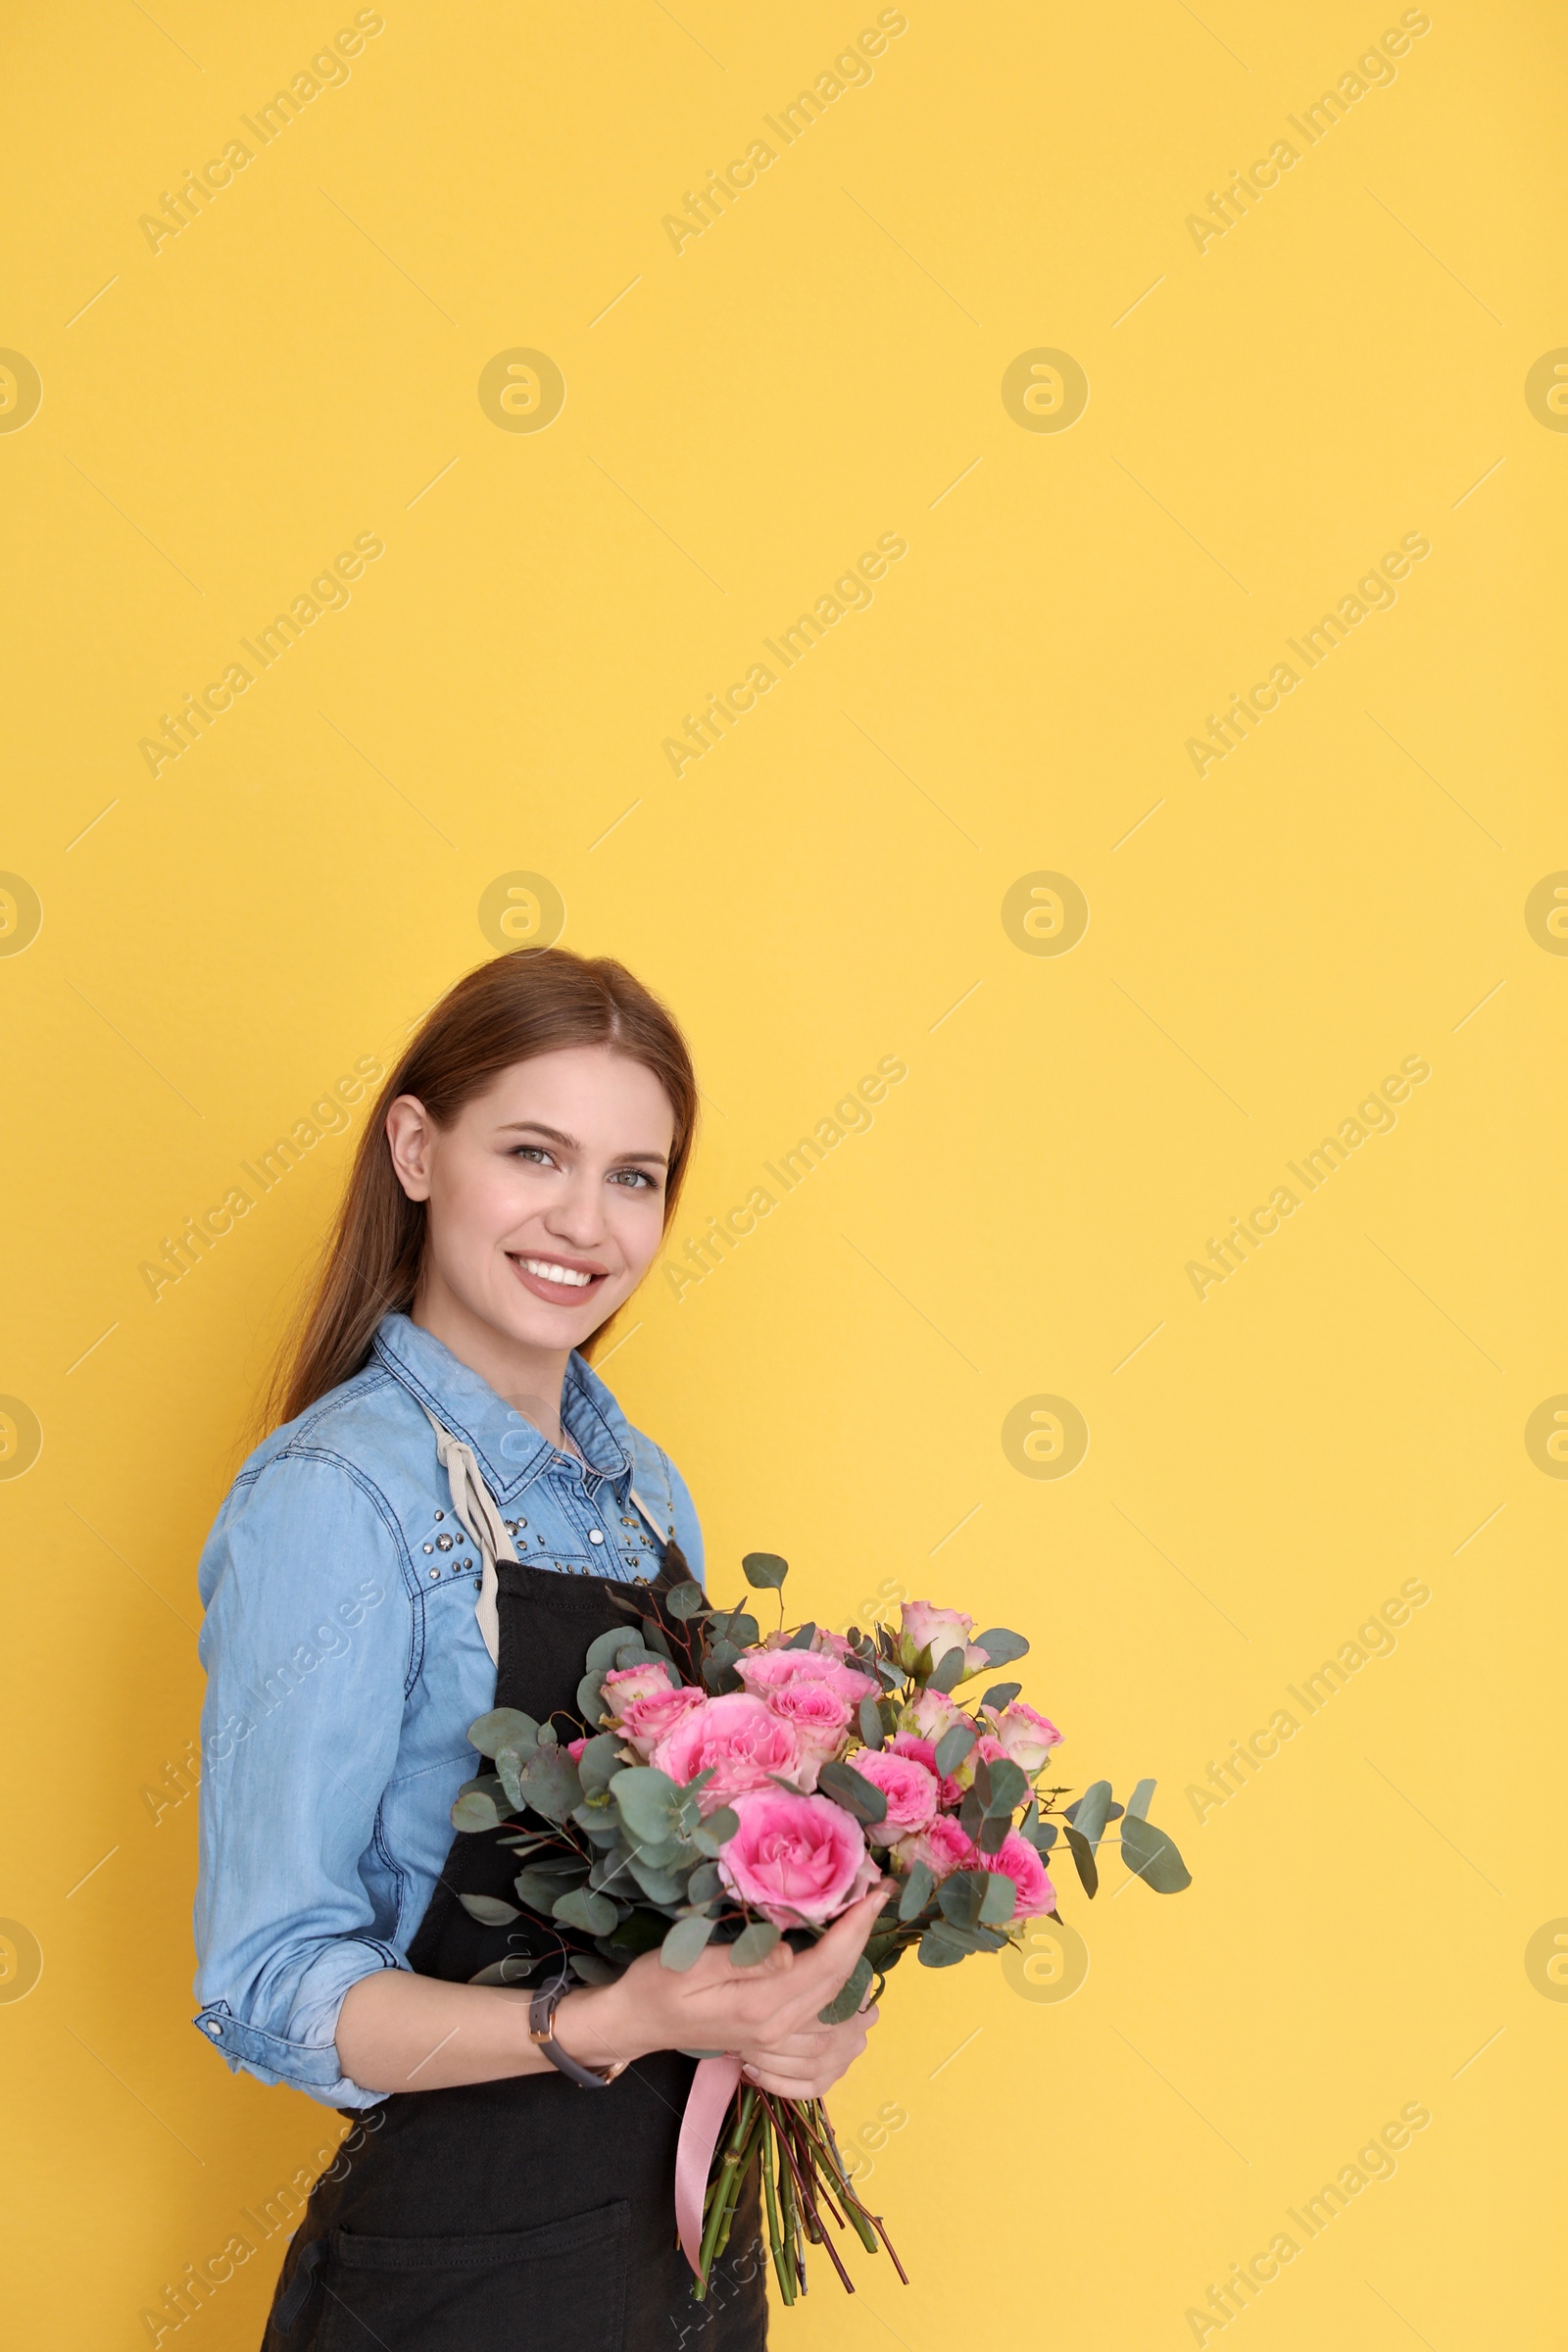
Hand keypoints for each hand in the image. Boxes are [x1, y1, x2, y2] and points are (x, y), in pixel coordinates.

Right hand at [555, 1882, 890, 2080]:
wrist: (633, 2024)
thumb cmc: (655, 1986)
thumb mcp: (690, 1964)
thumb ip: (743, 1961)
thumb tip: (791, 1955)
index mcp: (760, 2009)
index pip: (825, 1966)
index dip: (855, 1928)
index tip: (875, 1892)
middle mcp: (776, 2027)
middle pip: (839, 1982)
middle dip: (864, 1934)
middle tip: (878, 1892)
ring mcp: (775, 2035)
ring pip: (835, 1999)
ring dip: (857, 1958)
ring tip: (865, 1915)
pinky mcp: (771, 2032)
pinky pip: (821, 2010)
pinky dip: (841, 1980)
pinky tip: (842, 1953)